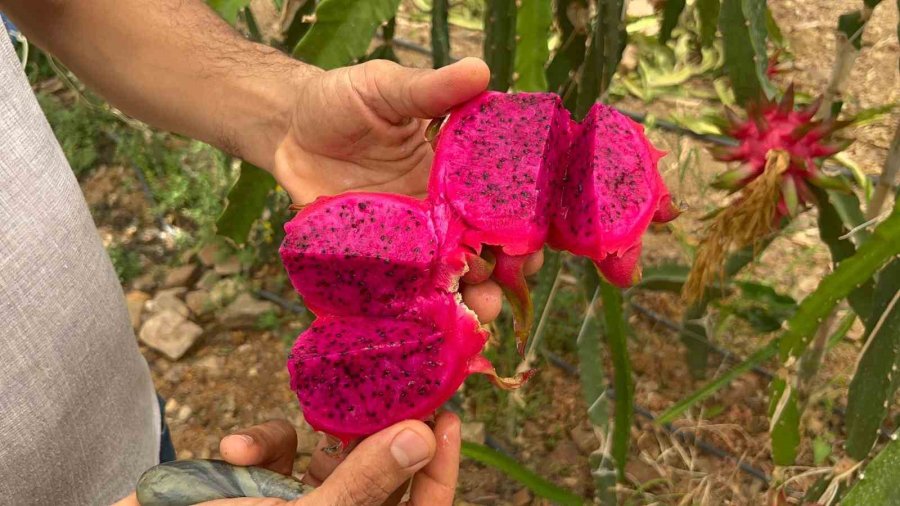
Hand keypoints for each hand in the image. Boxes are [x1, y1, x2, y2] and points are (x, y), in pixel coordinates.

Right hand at [114, 414, 459, 505]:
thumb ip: (362, 482)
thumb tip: (422, 437)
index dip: (440, 469)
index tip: (447, 415)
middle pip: (377, 472)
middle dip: (377, 428)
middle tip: (389, 375)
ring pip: (328, 457)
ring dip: (312, 433)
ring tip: (312, 411)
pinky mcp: (256, 489)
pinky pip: (276, 456)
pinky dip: (259, 443)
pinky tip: (235, 449)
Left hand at [271, 57, 542, 323]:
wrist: (286, 129)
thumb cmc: (340, 103)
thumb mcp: (385, 89)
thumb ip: (428, 90)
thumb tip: (480, 71)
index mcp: (453, 177)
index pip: (500, 207)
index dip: (521, 230)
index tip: (534, 247)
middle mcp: (438, 216)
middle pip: (482, 253)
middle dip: (502, 275)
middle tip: (506, 285)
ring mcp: (406, 245)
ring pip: (447, 281)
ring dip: (469, 300)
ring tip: (479, 311)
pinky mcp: (372, 264)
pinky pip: (397, 294)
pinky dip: (415, 313)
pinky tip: (427, 326)